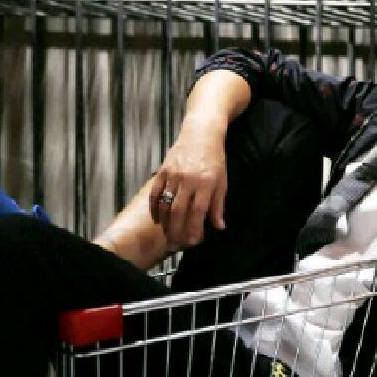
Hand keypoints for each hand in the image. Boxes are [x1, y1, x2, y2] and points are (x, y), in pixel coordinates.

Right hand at [149, 116, 227, 248]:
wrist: (201, 133)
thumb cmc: (214, 158)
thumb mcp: (222, 181)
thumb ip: (218, 205)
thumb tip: (219, 227)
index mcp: (206, 183)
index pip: (198, 212)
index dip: (194, 229)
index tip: (192, 242)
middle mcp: (188, 179)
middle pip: (179, 211)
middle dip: (177, 231)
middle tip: (176, 244)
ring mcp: (173, 175)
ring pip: (165, 204)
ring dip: (165, 223)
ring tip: (167, 235)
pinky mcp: (163, 170)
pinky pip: (155, 193)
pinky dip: (154, 208)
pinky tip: (157, 219)